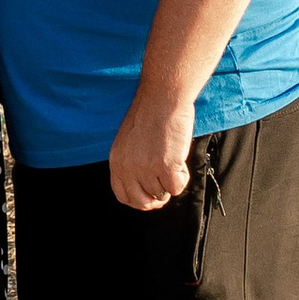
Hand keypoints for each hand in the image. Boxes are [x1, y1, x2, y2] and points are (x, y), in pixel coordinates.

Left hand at [109, 91, 194, 212]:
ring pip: (162, 193)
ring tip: (173, 158)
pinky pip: (176, 188)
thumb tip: (146, 185)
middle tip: (165, 187)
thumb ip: (132, 162)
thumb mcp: (129, 141)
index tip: (150, 196)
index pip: (122, 195)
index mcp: (116, 161)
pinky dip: (182, 178)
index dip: (139, 199)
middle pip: (141, 201)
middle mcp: (128, 167)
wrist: (163, 98)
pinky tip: (180, 160)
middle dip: (156, 199)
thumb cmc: (151, 113)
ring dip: (171, 181)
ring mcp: (146, 168)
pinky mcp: (166, 166)